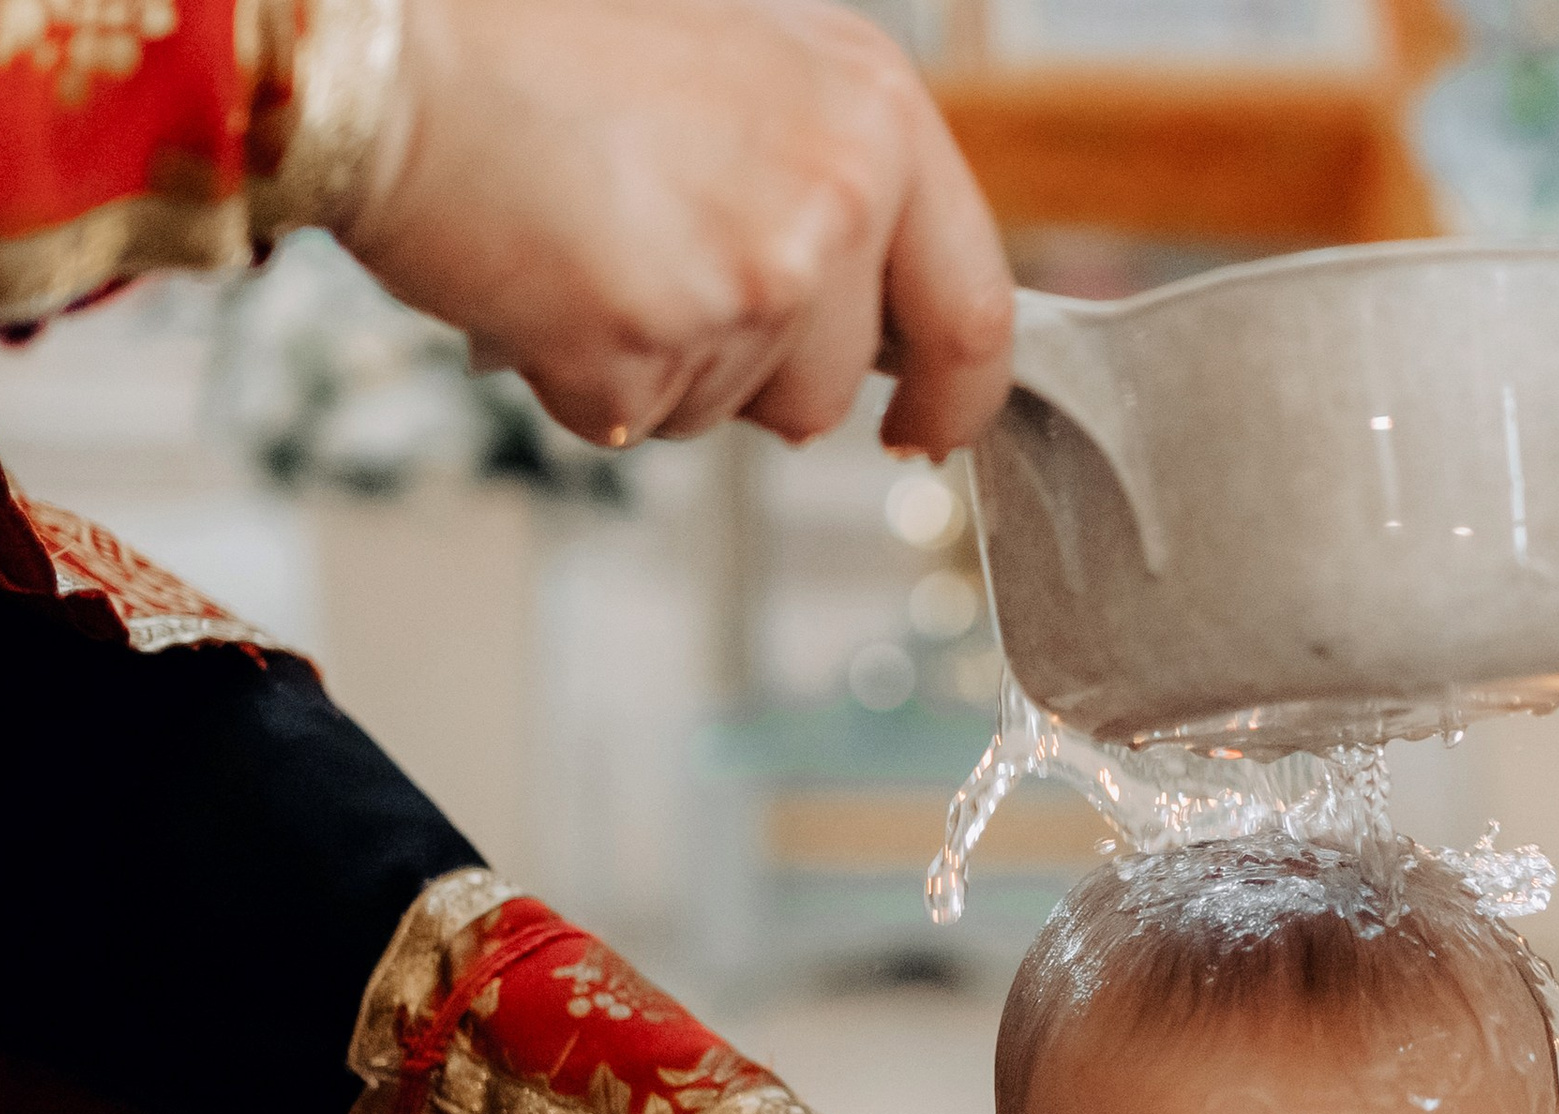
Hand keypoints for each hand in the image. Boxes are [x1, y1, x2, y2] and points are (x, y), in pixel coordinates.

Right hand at [340, 0, 1012, 452]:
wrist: (386, 42)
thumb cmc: (543, 33)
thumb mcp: (741, 61)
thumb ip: (833, 172)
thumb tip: (880, 308)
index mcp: (873, 114)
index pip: (975, 310)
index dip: (955, 395)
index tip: (926, 431)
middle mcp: (832, 199)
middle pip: (833, 386)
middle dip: (761, 374)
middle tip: (668, 280)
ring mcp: (747, 281)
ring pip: (729, 410)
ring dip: (662, 363)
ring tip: (589, 242)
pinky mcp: (650, 348)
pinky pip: (635, 418)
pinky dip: (581, 373)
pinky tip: (540, 274)